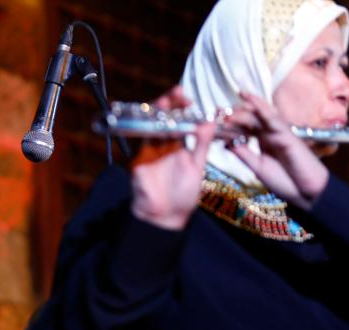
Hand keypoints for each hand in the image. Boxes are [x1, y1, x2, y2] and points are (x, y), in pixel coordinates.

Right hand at [130, 86, 214, 230]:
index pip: (179, 120)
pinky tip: (153, 123)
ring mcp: (149, 152)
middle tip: (177, 93)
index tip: (189, 100)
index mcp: (178, 146)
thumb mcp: (196, 167)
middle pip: (162, 119)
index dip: (182, 108)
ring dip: (156, 113)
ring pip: (150, 126)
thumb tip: (209, 121)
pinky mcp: (139, 161)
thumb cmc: (182, 196)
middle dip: (168, 104)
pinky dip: (145, 131)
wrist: (165, 217)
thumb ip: (201, 145)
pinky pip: (141, 143)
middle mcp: (163, 145)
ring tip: (165, 100)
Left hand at [224, 91, 328, 209]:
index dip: (228, 125)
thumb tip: (226, 142)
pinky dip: (261, 108)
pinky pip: (273, 118)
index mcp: (262, 142)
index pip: (243, 129)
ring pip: (258, 117)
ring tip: (226, 109)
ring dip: (242, 110)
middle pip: (249, 120)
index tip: (210, 122)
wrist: (306, 193)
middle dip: (232, 115)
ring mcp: (278, 133)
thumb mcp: (257, 167)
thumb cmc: (285, 181)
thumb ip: (244, 153)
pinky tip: (250, 100)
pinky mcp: (287, 134)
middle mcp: (269, 134)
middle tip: (214, 112)